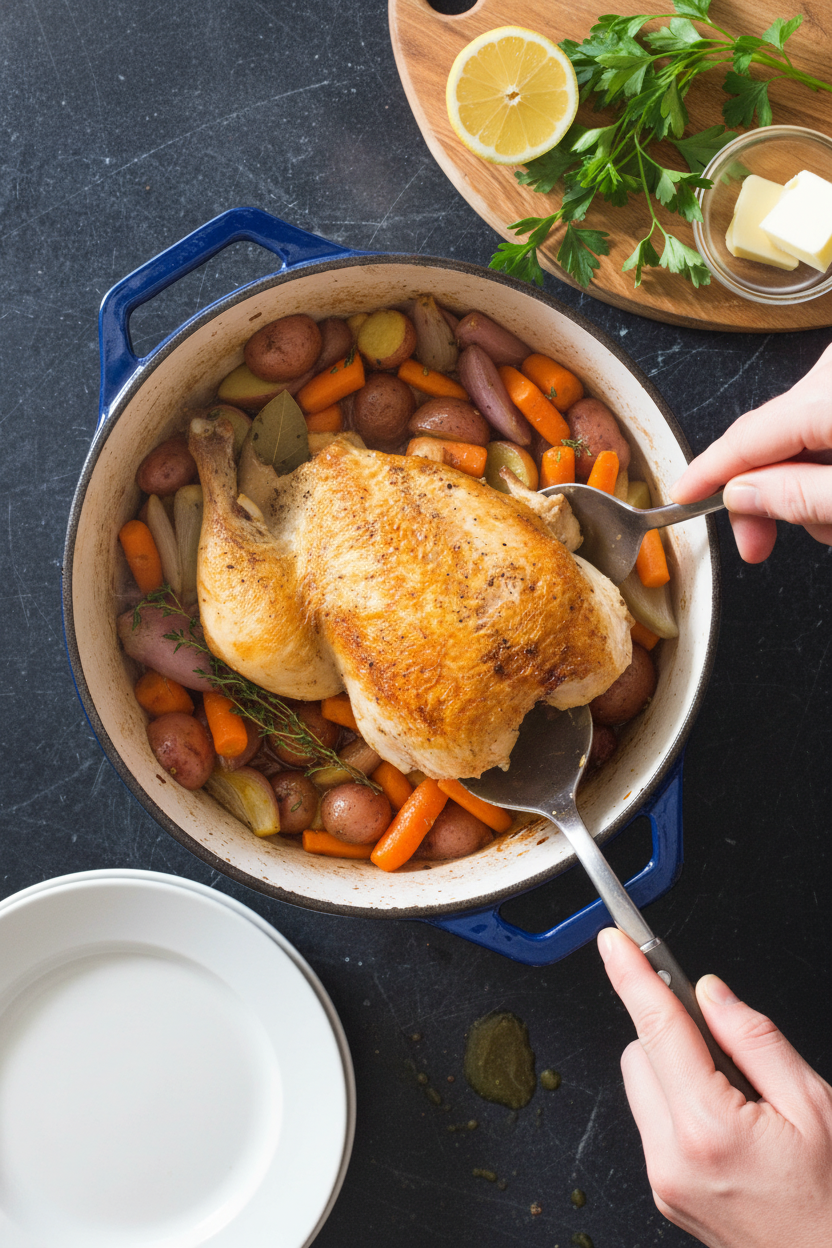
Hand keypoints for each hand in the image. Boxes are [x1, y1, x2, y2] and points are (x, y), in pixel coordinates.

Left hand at [597, 926, 831, 1247]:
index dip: (632, 975)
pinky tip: (727, 1125)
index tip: (615, 941)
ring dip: (674, 1072)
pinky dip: (679, 1106)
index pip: (657, 1027)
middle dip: (673, 1034)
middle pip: (640, 1055)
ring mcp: (664, 1181)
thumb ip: (755, 1039)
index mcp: (708, 1129)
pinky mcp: (665, 1194)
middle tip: (728, 1049)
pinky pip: (654, 1124)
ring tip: (737, 1098)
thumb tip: (711, 993)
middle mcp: (672, 1158)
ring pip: (642, 1088)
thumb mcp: (815, 1106)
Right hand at [671, 341, 831, 561]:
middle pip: (769, 436)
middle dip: (764, 493)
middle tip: (757, 544)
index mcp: (829, 396)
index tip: (682, 498)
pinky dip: (823, 463)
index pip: (746, 436)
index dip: (707, 474)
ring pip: (797, 435)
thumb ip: (798, 496)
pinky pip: (821, 424)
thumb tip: (742, 494)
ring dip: (803, 485)